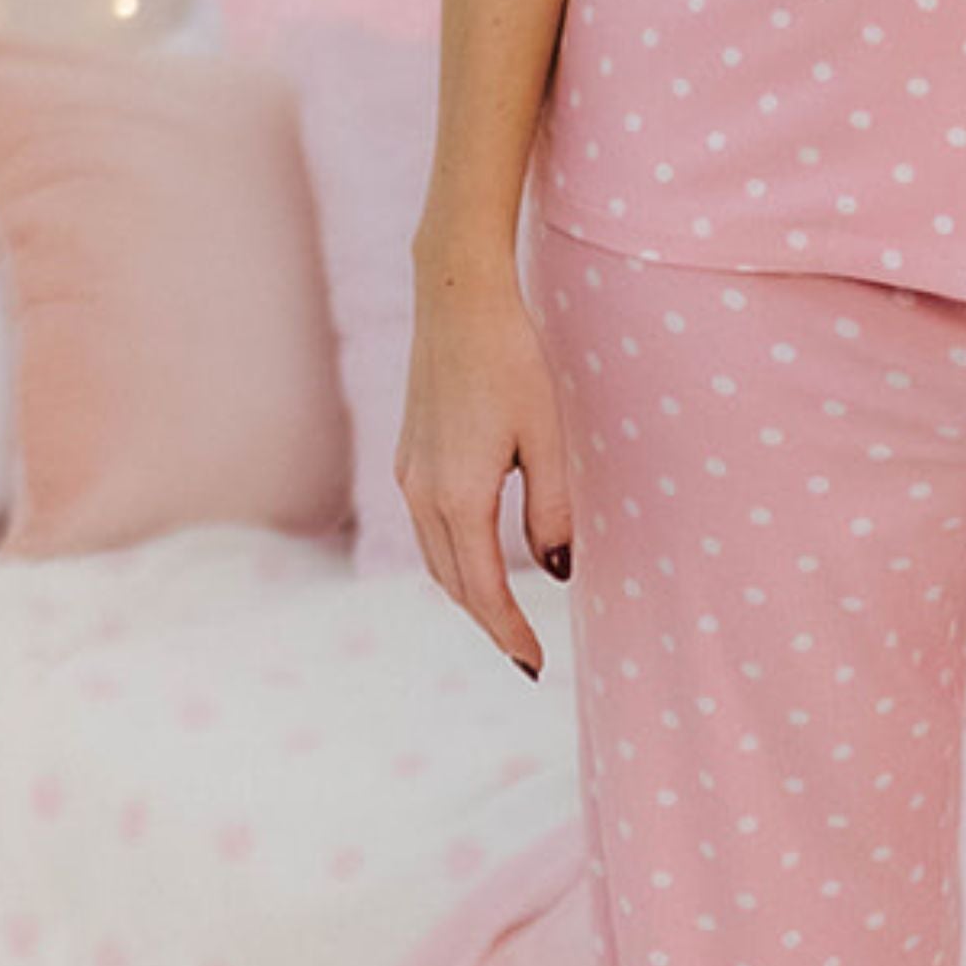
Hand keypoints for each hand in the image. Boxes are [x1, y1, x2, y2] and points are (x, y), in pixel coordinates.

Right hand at [395, 263, 573, 679]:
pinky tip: (477, 560)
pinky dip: (452, 560)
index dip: (508, 632)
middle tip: (523, 654)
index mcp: (458, 496)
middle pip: (453, 583)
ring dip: (467, 594)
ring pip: (435, 559)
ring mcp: (409, 475)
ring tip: (503, 618)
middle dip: (487, 622)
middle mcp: (422, 494)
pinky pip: (428, 529)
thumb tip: (557, 572)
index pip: (482, 590)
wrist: (457, 300)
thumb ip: (551, 511)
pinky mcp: (409, 457)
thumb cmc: (512, 362)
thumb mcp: (546, 438)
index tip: (533, 665)